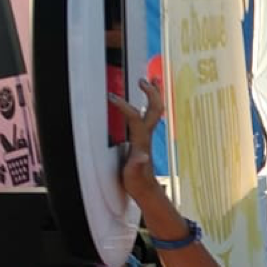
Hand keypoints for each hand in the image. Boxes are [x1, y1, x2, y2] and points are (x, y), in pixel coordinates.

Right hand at [108, 78, 164, 200]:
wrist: (145, 188)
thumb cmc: (137, 181)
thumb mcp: (134, 175)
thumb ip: (137, 166)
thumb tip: (142, 157)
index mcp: (141, 140)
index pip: (135, 118)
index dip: (124, 106)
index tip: (112, 97)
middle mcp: (146, 134)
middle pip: (154, 108)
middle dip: (150, 92)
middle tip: (142, 79)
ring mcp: (146, 134)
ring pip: (154, 109)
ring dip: (154, 93)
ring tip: (152, 78)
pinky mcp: (144, 137)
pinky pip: (149, 114)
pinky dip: (149, 102)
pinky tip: (145, 98)